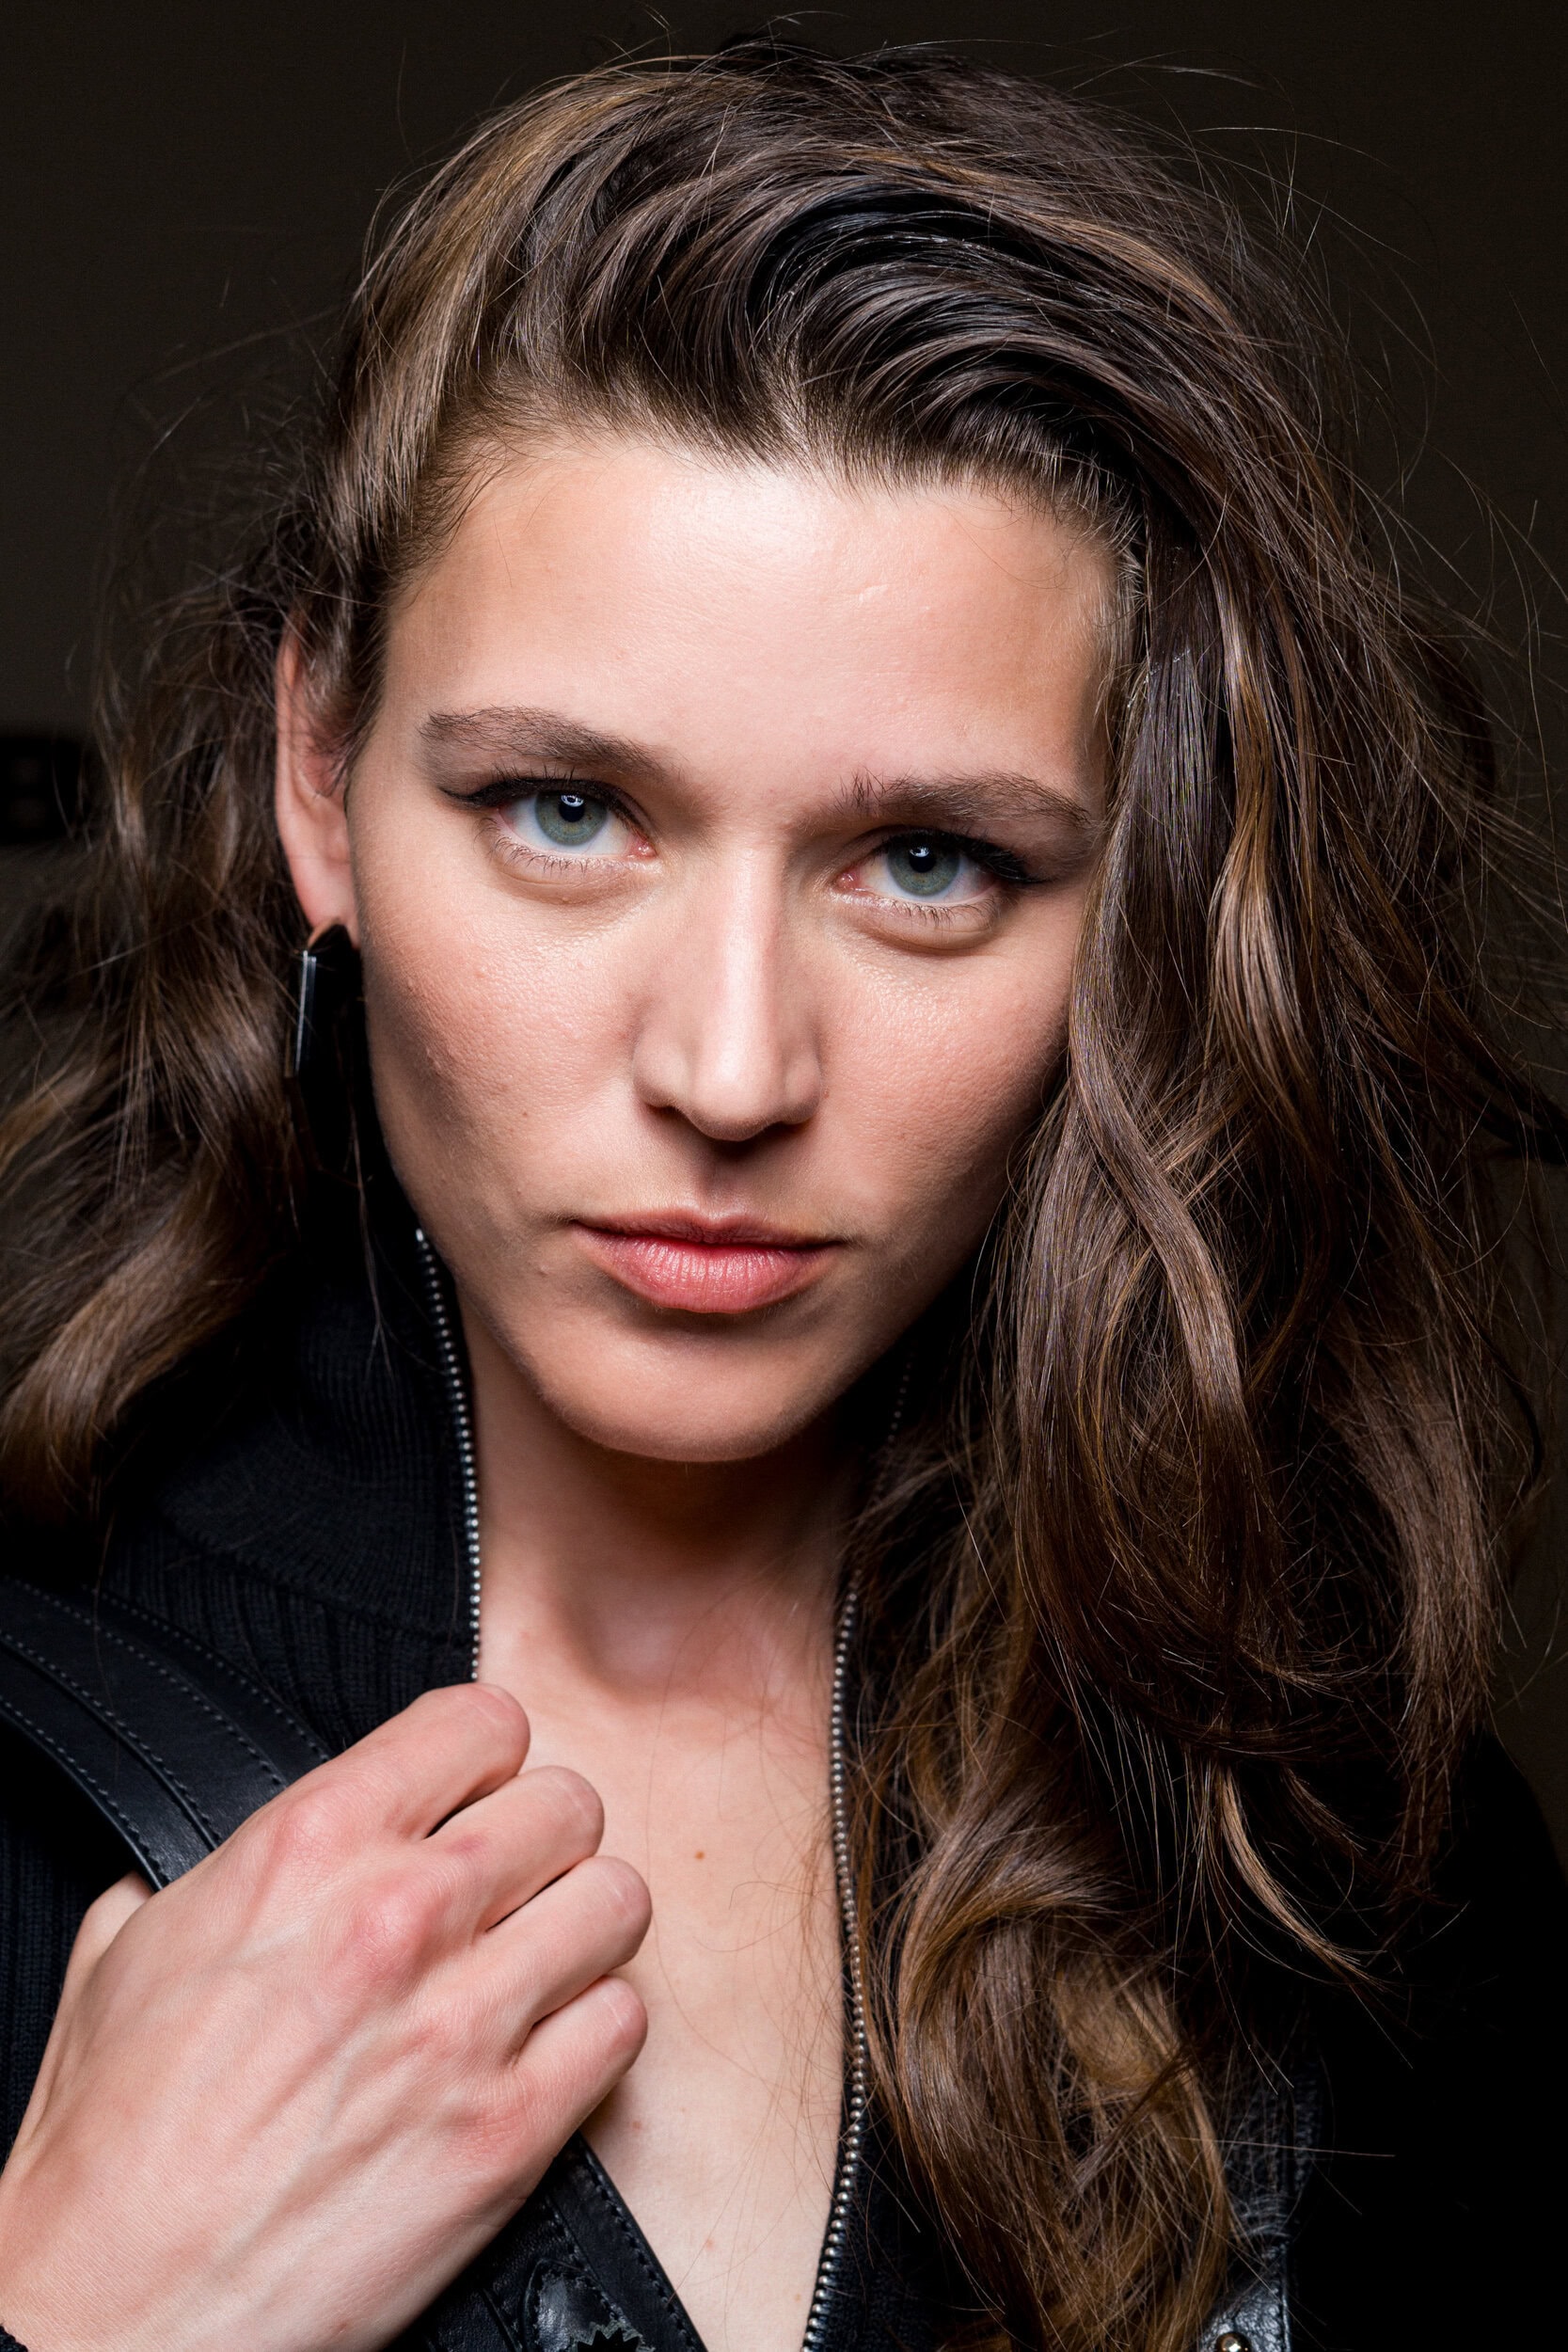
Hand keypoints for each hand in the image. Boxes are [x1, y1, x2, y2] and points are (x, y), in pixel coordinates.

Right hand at [0, 1683, 648, 2351]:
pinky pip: (622, 2023)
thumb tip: (297, 1833)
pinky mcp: (509, 2132)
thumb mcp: (135, 1938)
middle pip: (570, 1801)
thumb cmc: (113, 2140)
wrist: (114, 2312)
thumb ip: (241, 1858)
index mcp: (311, 1845)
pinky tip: (542, 2045)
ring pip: (618, 1901)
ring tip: (538, 1957)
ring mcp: (466, 2023)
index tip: (473, 1789)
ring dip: (583, 1925)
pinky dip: (594, 2029)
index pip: (483, 1721)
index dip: (485, 1756)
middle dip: (544, 1835)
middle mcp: (402, 1914)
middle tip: (511, 1880)